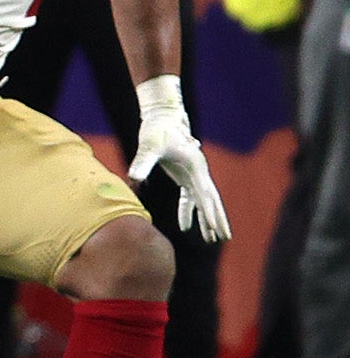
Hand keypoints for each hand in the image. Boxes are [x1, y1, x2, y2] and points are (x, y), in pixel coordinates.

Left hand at [130, 75, 230, 240]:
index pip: (206, 196)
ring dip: (206, 219)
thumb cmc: (156, 130)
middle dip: (218, 219)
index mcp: (196, 168)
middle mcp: (199, 173)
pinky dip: (188, 212)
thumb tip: (133, 178)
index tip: (217, 229)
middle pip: (212, 201)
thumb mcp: (149, 146)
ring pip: (203, 201)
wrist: (162, 118)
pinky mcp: (185, 176)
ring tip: (212, 239)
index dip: (211, 213)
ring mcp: (193, 175)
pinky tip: (185, 227)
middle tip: (225, 238)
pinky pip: (189, 198)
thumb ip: (143, 162)